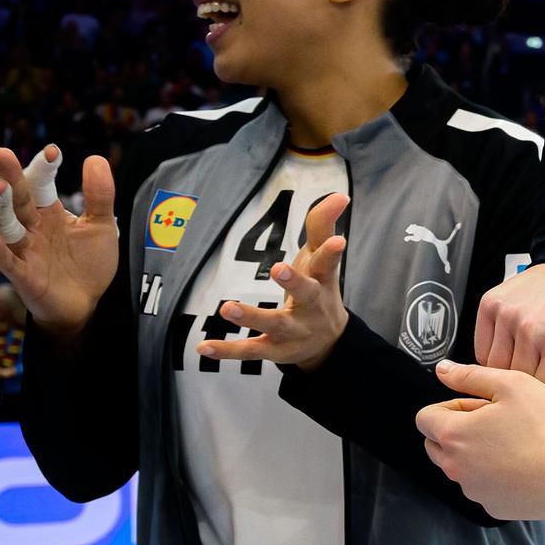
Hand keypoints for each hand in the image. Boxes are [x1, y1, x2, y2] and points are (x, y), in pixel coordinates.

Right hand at [0, 146, 119, 333]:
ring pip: (6, 225)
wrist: (86, 303)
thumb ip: (99, 196)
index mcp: (49, 213)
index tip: (53, 151)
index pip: (42, 185)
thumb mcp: (101, 227)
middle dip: (11, 177)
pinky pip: (6, 260)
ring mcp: (25, 250)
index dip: (45, 168)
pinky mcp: (23, 274)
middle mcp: (32, 228)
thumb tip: (96, 158)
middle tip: (2, 153)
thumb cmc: (89, 263)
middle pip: (19, 199)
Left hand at [199, 195, 349, 370]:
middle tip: (278, 268)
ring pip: (275, 324)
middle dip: (293, 282)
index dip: (332, 251)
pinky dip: (228, 350)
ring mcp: (294, 330)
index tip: (339, 240)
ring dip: (252, 317)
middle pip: (306, 293)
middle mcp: (312, 306)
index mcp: (323, 280)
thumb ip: (322, 225)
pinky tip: (203, 346)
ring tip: (227, 307)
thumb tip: (340, 194)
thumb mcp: (320, 258)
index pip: (329, 263)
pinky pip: (251, 350)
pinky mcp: (276, 349)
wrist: (329, 341)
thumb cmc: (318, 288)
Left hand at [417, 358, 544, 519]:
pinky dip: (497, 477)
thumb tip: (443, 370)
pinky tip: (524, 465)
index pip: (425, 418)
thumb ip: (470, 375)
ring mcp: (474, 491)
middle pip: (438, 445)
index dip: (451, 406)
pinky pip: (485, 488)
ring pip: (462, 467)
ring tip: (516, 444)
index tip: (478, 406)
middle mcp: (456, 467)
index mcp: (454, 434)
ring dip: (478, 454)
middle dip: (459, 431)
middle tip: (496, 423)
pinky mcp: (494, 508)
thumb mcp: (513, 384)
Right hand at [476, 262, 544, 425]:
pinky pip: (481, 348)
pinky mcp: (490, 304)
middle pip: (515, 384)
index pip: (543, 397)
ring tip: (524, 373)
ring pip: (493, 369)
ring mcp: (507, 314)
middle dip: (526, 393)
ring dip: (506, 377)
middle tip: (533, 394)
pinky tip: (512, 354)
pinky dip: (492, 358)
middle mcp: (531, 328)